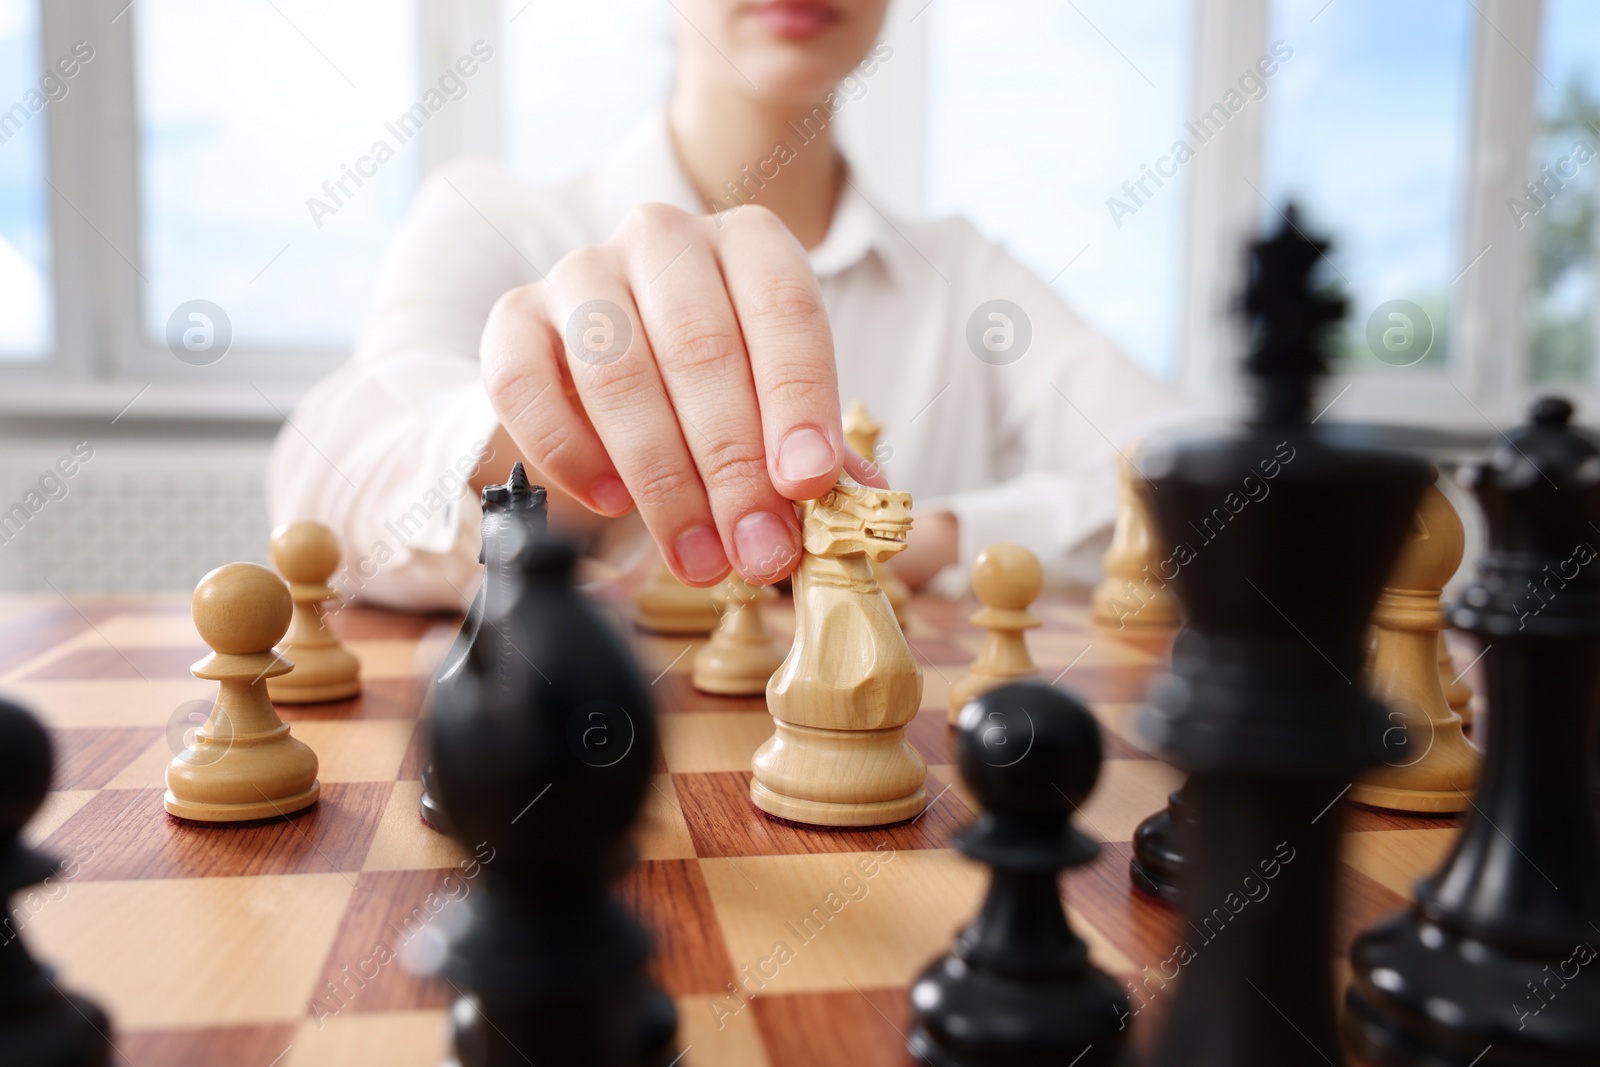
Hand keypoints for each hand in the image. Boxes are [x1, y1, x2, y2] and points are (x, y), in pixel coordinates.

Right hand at [481, 203, 852, 585]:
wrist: (614, 363)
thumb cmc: (717, 384)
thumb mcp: (779, 403)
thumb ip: (816, 449)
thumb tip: (856, 503)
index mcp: (749, 243)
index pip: (784, 310)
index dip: (798, 402)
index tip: (808, 482)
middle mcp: (663, 239)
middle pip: (699, 349)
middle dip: (733, 465)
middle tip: (757, 550)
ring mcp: (582, 273)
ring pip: (615, 372)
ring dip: (662, 481)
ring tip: (698, 557)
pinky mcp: (514, 318)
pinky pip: (525, 385)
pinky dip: (569, 452)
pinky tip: (612, 503)